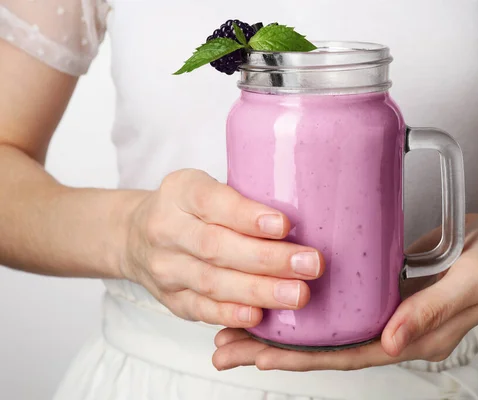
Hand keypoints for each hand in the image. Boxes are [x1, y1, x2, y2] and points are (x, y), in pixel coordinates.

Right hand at [121, 169, 323, 327]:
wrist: (136, 236)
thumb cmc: (189, 208)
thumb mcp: (206, 186)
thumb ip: (242, 196)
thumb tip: (307, 209)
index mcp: (180, 191)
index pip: (212, 202)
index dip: (248, 216)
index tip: (285, 225)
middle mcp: (166, 229)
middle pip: (217, 247)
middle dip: (268, 259)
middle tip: (311, 265)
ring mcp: (166, 268)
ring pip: (212, 282)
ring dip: (259, 291)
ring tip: (298, 295)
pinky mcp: (171, 299)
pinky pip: (200, 310)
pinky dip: (230, 314)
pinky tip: (258, 317)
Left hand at [212, 210, 477, 370]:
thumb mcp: (472, 282)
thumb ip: (433, 311)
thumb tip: (391, 343)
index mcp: (411, 337)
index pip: (348, 356)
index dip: (303, 359)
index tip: (259, 357)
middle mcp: (391, 327)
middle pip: (325, 346)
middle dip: (274, 350)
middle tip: (226, 346)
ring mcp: (383, 306)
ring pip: (326, 324)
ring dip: (281, 326)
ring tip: (236, 324)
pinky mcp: (379, 283)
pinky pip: (338, 298)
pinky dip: (305, 299)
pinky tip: (278, 291)